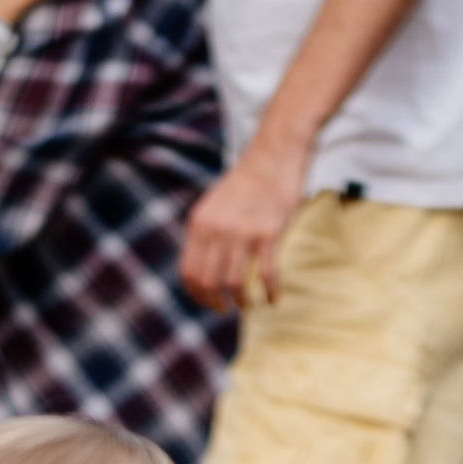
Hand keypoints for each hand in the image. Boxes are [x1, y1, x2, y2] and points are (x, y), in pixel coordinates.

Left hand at [179, 136, 307, 310]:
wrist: (273, 154)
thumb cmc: (247, 180)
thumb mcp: (215, 203)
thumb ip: (206, 231)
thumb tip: (204, 265)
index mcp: (199, 223)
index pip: (188, 272)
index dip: (196, 294)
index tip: (207, 302)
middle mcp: (216, 230)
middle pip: (208, 282)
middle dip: (215, 303)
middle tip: (225, 309)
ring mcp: (241, 233)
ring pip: (234, 284)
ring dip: (242, 302)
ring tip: (248, 305)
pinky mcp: (267, 234)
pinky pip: (266, 275)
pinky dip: (269, 292)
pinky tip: (273, 299)